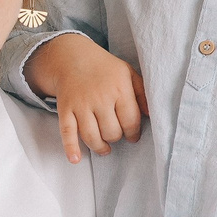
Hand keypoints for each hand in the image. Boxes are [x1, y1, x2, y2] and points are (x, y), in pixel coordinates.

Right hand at [26, 35, 146, 163]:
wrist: (71, 57)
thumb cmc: (105, 69)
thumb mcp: (128, 73)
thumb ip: (142, 93)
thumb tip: (152, 115)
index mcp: (119, 88)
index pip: (131, 121)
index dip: (134, 133)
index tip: (133, 136)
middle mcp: (100, 97)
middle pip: (112, 132)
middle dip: (116, 137)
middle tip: (116, 135)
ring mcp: (81, 104)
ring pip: (92, 136)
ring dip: (100, 147)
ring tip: (105, 148)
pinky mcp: (65, 109)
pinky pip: (67, 132)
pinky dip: (71, 147)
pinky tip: (76, 159)